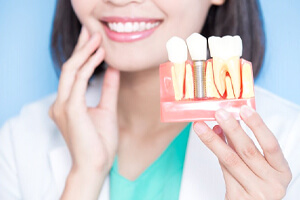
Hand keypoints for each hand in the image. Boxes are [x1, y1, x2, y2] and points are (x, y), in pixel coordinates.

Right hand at [49, 27, 119, 198]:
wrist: (96, 165)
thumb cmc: (100, 142)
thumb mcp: (107, 109)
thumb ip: (108, 88)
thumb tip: (113, 69)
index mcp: (67, 104)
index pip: (73, 73)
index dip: (82, 54)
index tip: (93, 40)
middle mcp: (61, 102)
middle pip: (69, 67)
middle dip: (81, 47)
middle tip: (92, 31)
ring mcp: (63, 105)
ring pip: (71, 70)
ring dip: (85, 52)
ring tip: (98, 38)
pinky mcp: (71, 109)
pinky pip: (78, 80)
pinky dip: (88, 65)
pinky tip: (100, 55)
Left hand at [193, 106, 291, 199]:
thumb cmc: (257, 186)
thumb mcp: (260, 167)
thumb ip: (245, 147)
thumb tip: (225, 125)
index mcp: (281, 172)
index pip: (271, 145)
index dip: (258, 125)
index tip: (244, 109)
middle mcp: (272, 183)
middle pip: (248, 150)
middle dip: (231, 129)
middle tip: (219, 114)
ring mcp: (256, 192)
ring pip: (231, 160)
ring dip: (214, 140)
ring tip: (202, 127)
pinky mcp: (239, 198)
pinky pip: (224, 170)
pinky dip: (216, 153)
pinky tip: (210, 140)